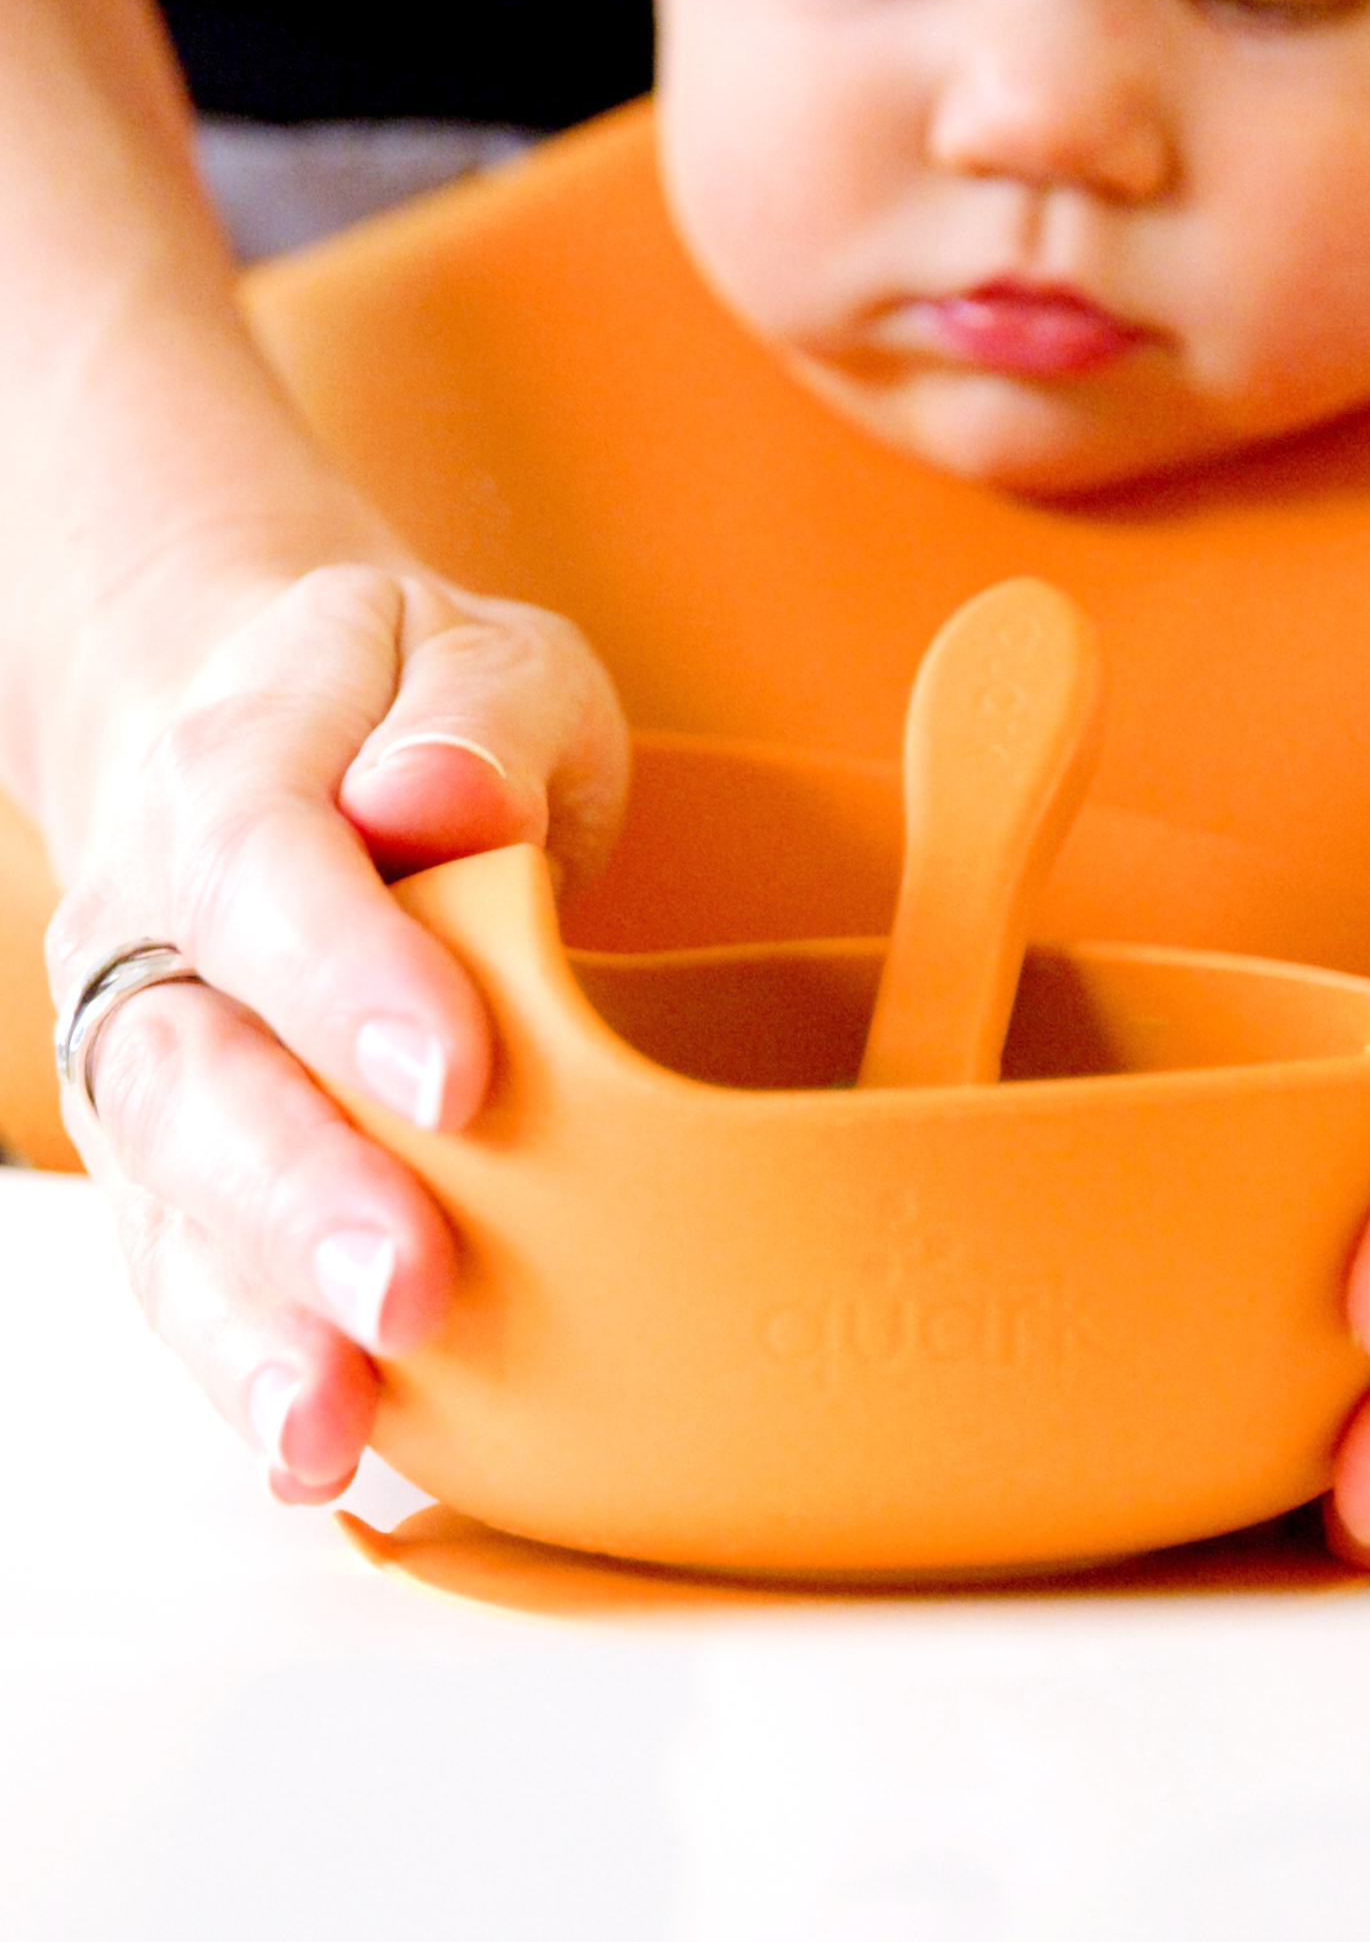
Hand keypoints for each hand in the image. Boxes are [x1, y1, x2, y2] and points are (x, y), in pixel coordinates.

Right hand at [46, 562, 627, 1500]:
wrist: (275, 729)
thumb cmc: (411, 704)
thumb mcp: (477, 656)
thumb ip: (474, 719)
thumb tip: (444, 800)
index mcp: (232, 776)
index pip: (263, 869)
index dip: (345, 975)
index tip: (455, 1081)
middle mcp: (154, 928)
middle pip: (190, 1068)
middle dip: (295, 1192)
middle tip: (409, 1293)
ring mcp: (149, 1052)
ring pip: (162, 1197)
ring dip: (245, 1323)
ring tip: (333, 1428)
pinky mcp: (177, 1154)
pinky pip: (185, 1263)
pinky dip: (242, 1361)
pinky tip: (323, 1456)